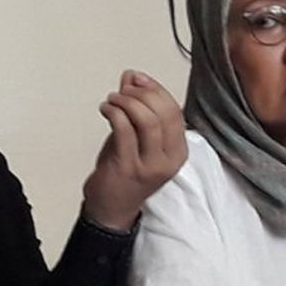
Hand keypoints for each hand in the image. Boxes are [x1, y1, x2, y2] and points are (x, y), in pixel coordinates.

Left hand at [83, 70, 186, 230]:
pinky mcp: (128, 168)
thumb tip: (132, 77)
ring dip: (126, 102)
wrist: (112, 208)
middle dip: (141, 94)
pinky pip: (124, 130)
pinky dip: (114, 113)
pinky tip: (106, 109)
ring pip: (146, 120)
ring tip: (113, 100)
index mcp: (178, 151)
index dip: (156, 90)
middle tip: (124, 89)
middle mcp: (169, 159)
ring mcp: (150, 165)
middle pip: (163, 113)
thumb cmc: (126, 173)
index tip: (138, 78)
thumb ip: (137, 109)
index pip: (174, 112)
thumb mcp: (137, 139)